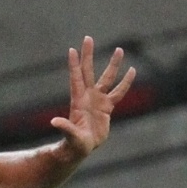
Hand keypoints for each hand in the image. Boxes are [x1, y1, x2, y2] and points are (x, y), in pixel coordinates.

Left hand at [50, 36, 135, 159]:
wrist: (81, 149)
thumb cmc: (74, 144)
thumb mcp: (70, 136)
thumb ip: (65, 128)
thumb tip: (53, 122)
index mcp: (78, 101)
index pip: (76, 79)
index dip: (75, 65)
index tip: (72, 50)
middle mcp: (88, 97)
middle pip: (88, 71)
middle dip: (88, 55)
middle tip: (88, 38)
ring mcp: (98, 100)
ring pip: (107, 78)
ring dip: (113, 64)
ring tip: (119, 49)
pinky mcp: (107, 107)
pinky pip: (119, 92)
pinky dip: (126, 82)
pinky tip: (132, 70)